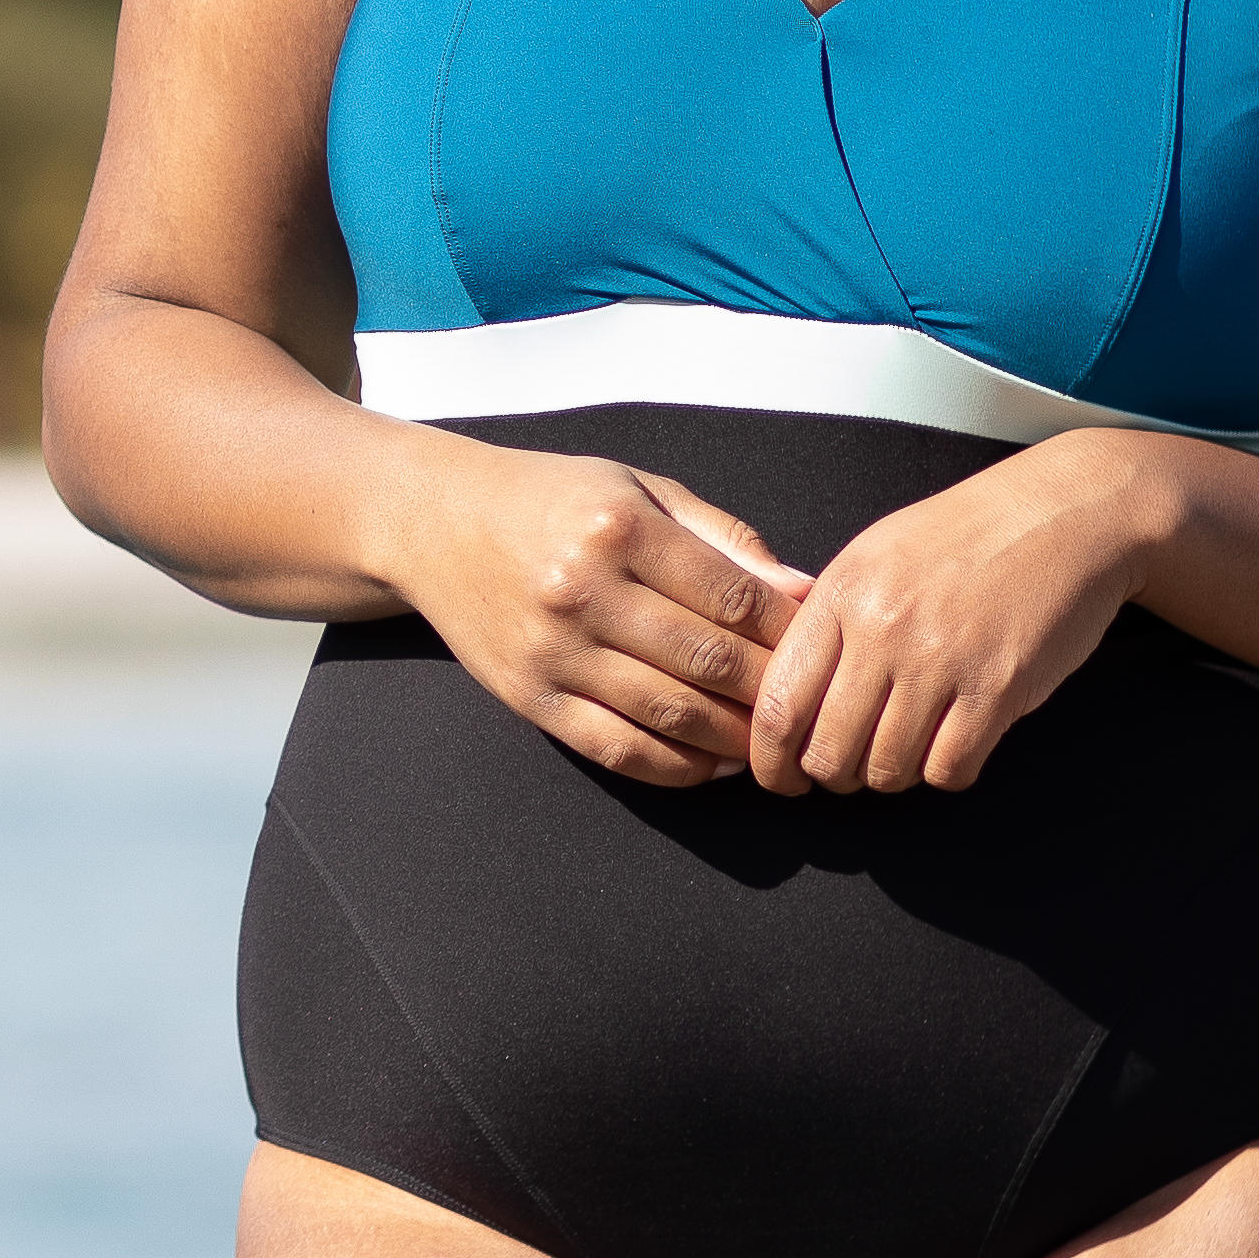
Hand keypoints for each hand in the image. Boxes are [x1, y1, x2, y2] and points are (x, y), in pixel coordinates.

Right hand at [389, 437, 805, 785]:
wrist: (437, 522)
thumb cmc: (554, 500)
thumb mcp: (640, 489)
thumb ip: (723, 539)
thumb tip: (804, 592)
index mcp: (620, 528)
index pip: (733, 597)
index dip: (790, 632)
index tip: (821, 648)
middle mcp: (583, 590)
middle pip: (709, 662)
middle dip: (773, 691)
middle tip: (810, 705)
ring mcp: (553, 651)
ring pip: (671, 715)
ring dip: (736, 738)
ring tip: (772, 740)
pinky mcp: (530, 698)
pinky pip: (618, 750)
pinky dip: (677, 768)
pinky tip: (712, 762)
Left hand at [747, 434, 1164, 794]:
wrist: (1065, 515)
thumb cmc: (968, 535)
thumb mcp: (875, 554)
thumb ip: (829, 618)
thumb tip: (786, 690)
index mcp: (843, 593)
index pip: (778, 702)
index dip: (770, 757)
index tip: (781, 776)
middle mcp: (884, 629)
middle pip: (828, 751)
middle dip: (833, 777)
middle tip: (848, 770)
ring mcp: (941, 660)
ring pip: (887, 769)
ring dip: (891, 775)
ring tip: (904, 750)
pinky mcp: (998, 687)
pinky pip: (949, 769)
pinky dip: (946, 770)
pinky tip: (953, 742)